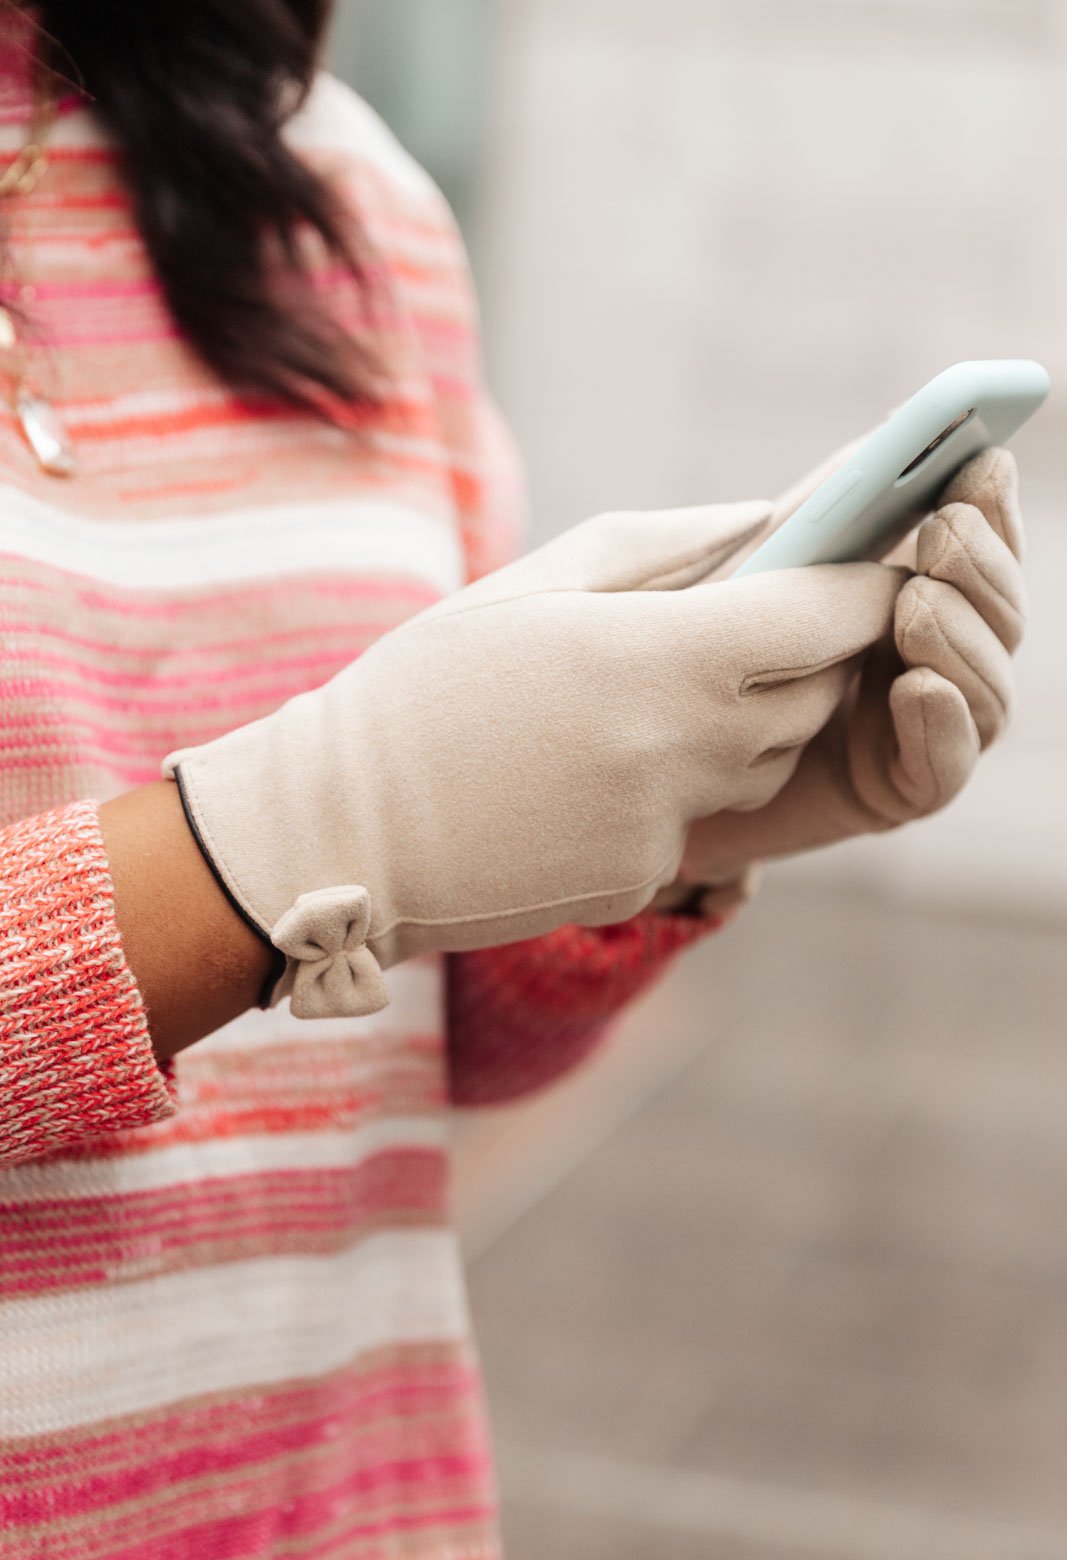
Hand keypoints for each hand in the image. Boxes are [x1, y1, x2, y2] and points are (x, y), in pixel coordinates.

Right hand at [163, 499, 902, 1017]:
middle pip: (809, 696)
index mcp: (658, 657)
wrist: (345, 828)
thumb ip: (667, 545)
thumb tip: (767, 521)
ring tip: (662, 688)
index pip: (822, 619)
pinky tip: (596, 765)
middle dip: (808, 656)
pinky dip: (679, 781)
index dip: (863, 589)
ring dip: (749, 719)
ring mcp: (666, 824)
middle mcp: (681, 749)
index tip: (880, 564)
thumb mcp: (539, 583)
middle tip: (768, 619)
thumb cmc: (430, 685)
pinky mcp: (644, 875)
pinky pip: (702, 816)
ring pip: (765, 760)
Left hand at [657, 448, 1024, 911]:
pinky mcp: (892, 793)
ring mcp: (916, 728)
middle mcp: (924, 658)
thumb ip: (807, 516)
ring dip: (961, 639)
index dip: (988, 507)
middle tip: (944, 529)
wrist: (640, 777)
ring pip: (986, 686)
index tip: (981, 460)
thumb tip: (876, 440)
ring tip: (917, 605)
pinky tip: (919, 686)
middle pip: (997, 614)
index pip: (973, 550)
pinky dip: (942, 723)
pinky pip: (945, 767)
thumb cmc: (676, 668)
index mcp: (898, 595)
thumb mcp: (732, 576)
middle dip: (979, 567)